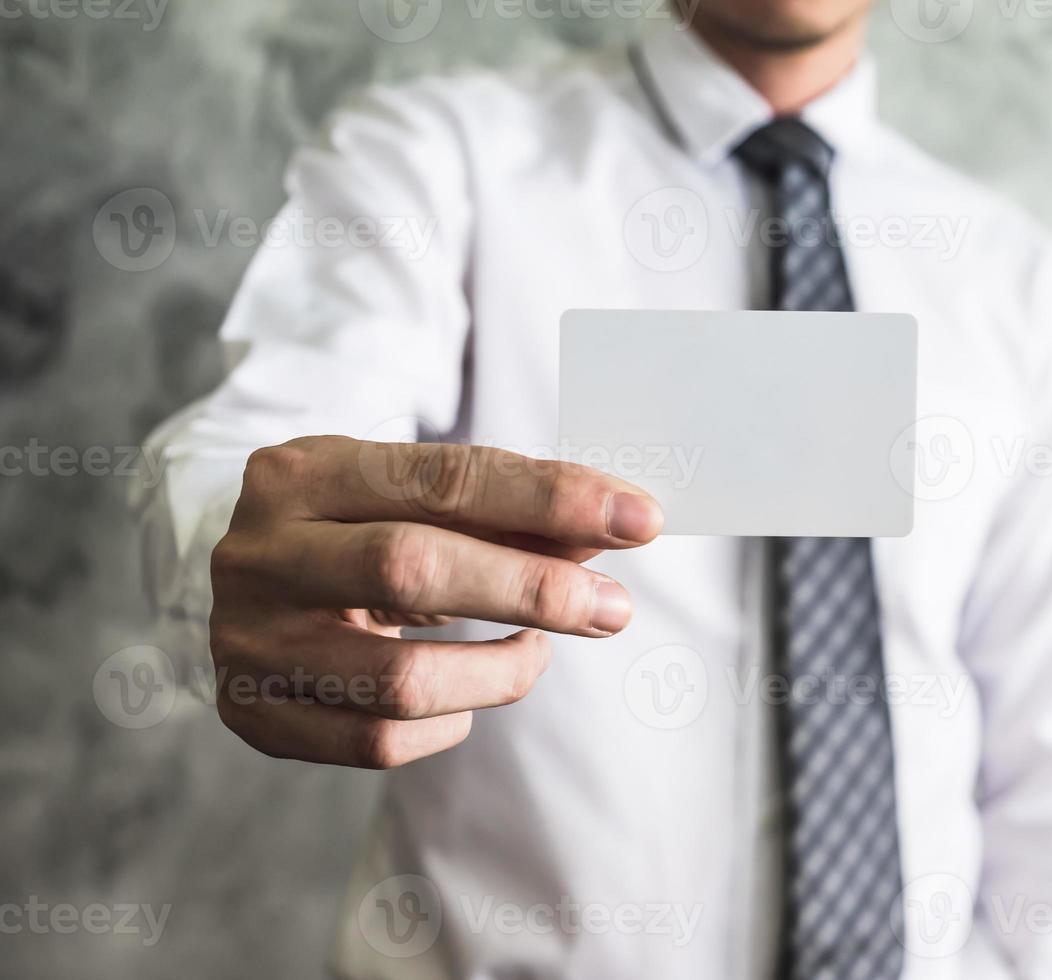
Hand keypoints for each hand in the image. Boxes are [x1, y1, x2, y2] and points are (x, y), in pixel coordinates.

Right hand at [208, 436, 662, 768]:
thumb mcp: (415, 499)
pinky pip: (379, 743)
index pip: (445, 479)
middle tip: (613, 606)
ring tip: (535, 651)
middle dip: (534, 590)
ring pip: (401, 680)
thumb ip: (505, 515)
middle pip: (412, 570)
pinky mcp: (254, 717)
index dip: (550, 500)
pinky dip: (451, 722)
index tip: (637, 519)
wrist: (250, 585)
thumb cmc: (356, 530)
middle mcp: (262, 554)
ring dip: (499, 673)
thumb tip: (610, 533)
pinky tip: (470, 696)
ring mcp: (249, 643)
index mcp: (302, 473)